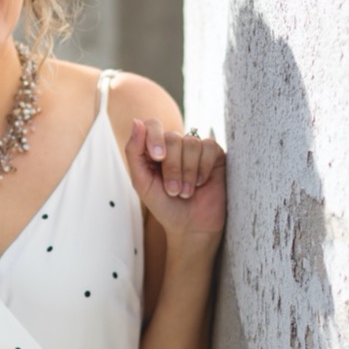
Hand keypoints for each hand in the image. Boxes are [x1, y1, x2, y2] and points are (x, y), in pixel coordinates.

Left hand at [125, 119, 226, 239]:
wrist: (190, 226)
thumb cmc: (164, 206)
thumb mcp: (142, 182)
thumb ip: (134, 152)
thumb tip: (137, 122)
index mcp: (154, 148)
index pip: (153, 125)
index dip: (154, 137)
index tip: (157, 158)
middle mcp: (175, 144)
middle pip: (172, 138)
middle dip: (172, 168)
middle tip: (173, 191)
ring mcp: (195, 148)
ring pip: (191, 143)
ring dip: (187, 172)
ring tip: (186, 192)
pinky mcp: (214, 154)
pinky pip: (209, 147)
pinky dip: (203, 168)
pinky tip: (201, 183)